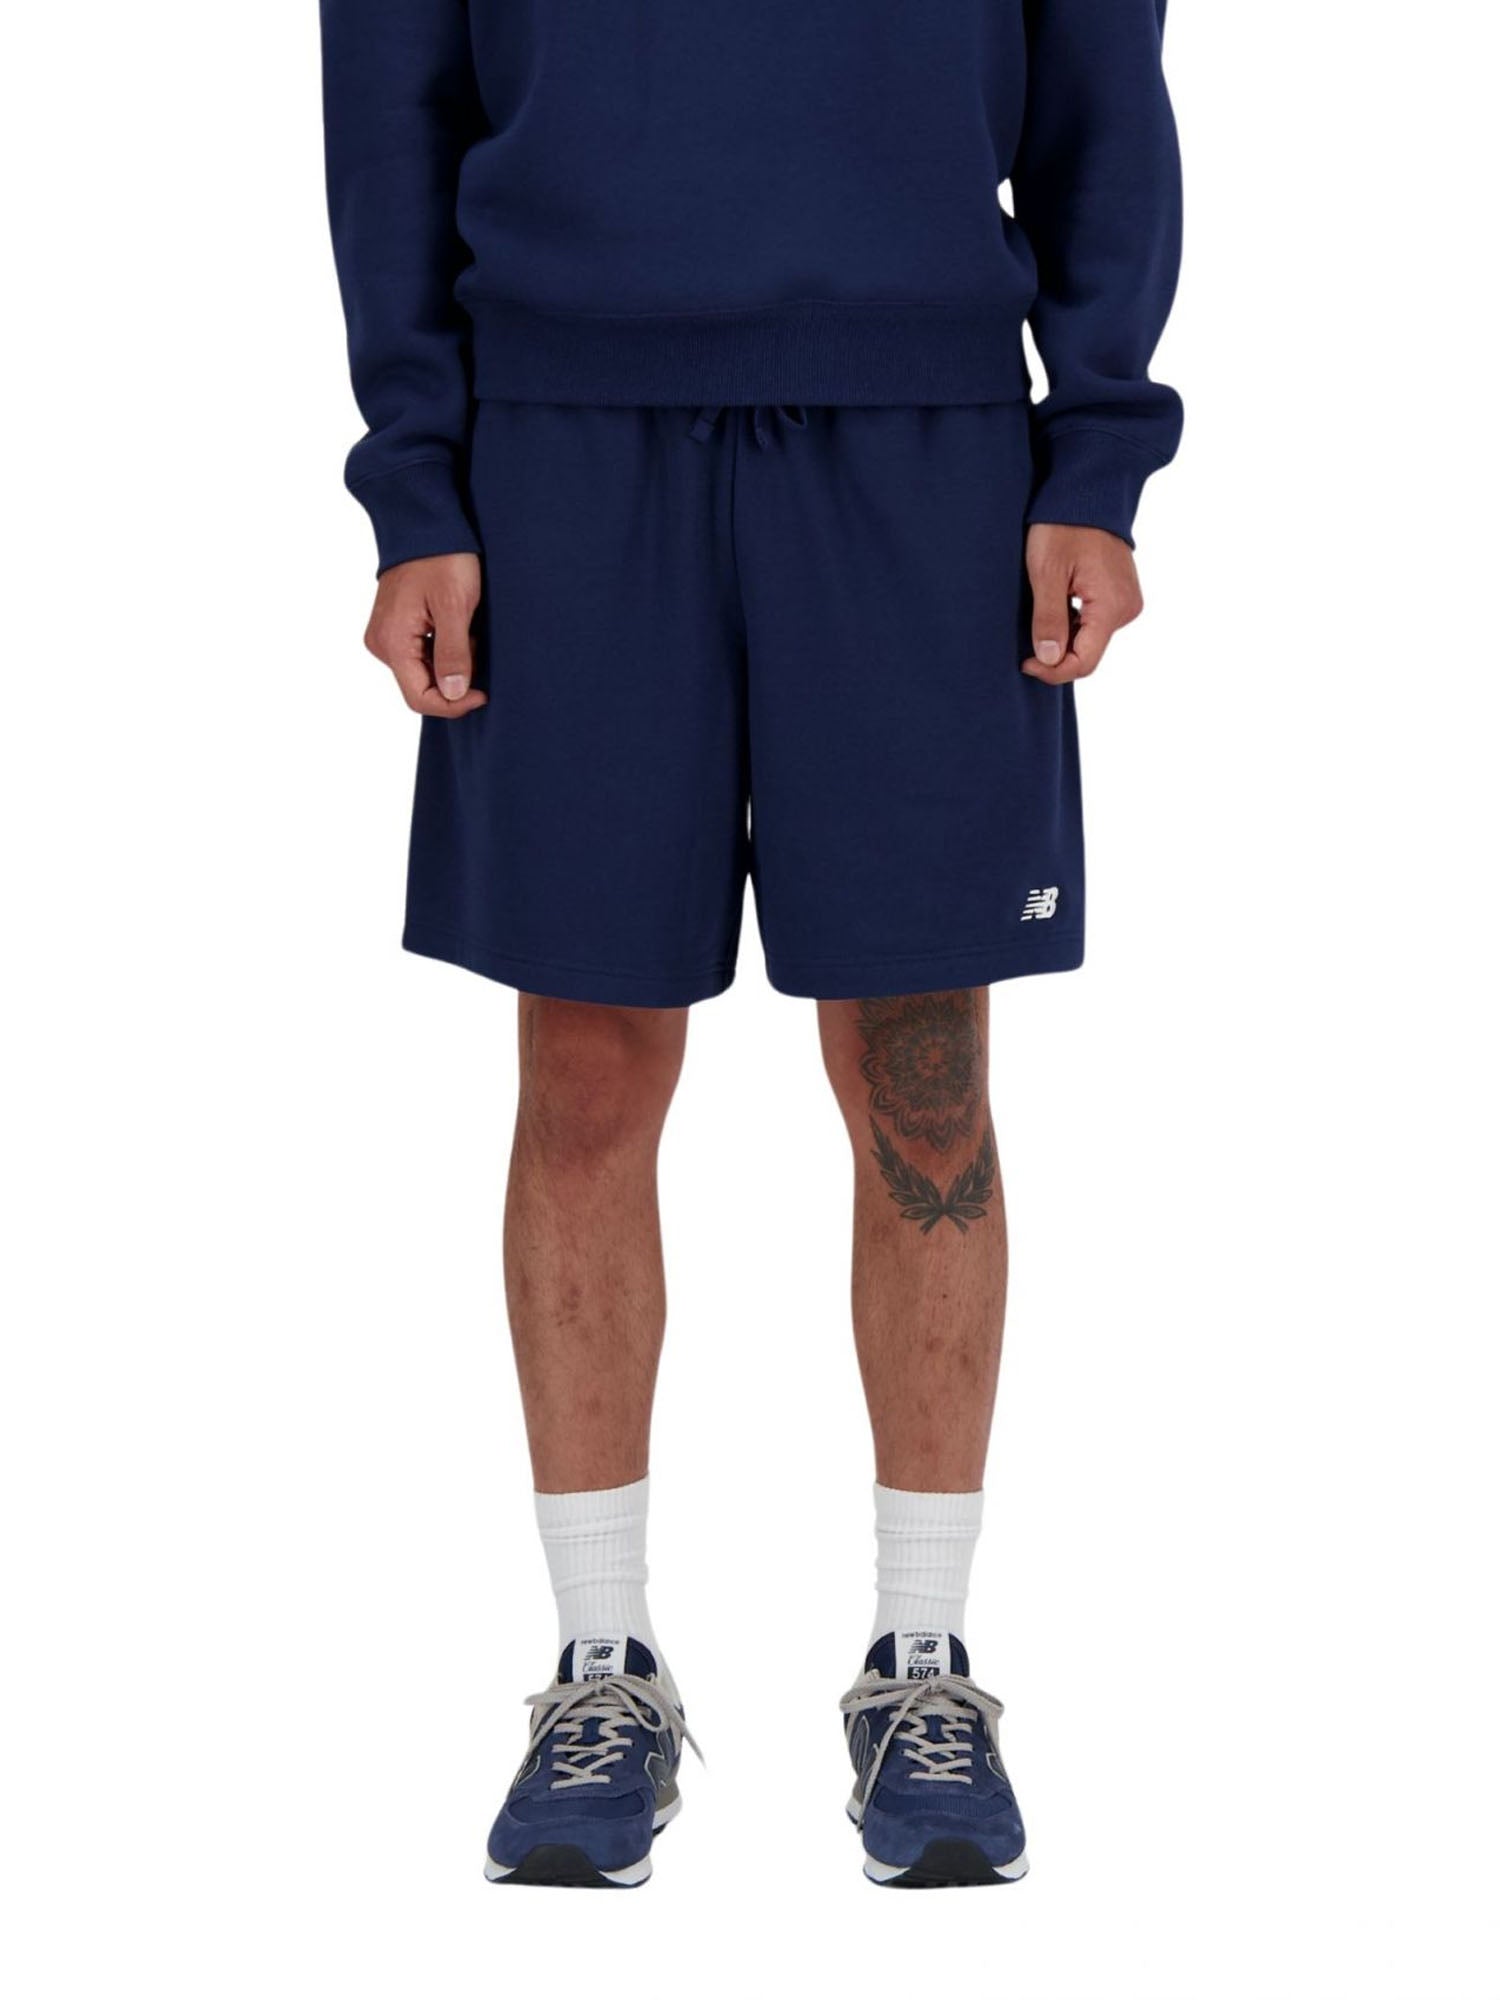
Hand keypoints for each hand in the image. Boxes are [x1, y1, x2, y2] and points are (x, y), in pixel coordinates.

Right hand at [363, 554, 486, 717]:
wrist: (424, 522)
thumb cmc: (442, 558)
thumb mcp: (456, 606)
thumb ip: (453, 654)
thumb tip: (454, 695)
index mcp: (392, 642)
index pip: (420, 698)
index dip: (454, 704)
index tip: (482, 693)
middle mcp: (382, 644)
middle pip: (421, 686)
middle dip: (454, 676)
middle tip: (475, 644)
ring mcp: (386, 635)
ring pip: (424, 671)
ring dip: (451, 660)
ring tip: (466, 628)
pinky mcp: (394, 627)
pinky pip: (421, 653)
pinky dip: (444, 647)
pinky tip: (457, 624)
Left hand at [1022, 524, 1143, 683]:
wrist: (1088, 491)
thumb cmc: (1064, 525)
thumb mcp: (1046, 572)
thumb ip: (1048, 619)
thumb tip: (1049, 660)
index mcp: (1111, 607)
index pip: (1084, 663)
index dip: (1052, 671)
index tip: (1025, 662)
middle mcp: (1126, 609)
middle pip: (1089, 653)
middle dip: (1056, 654)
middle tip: (1026, 638)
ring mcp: (1126, 601)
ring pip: (1091, 640)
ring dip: (1064, 637)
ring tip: (1041, 612)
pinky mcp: (1121, 594)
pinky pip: (1096, 622)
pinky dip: (1074, 624)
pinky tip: (1056, 605)